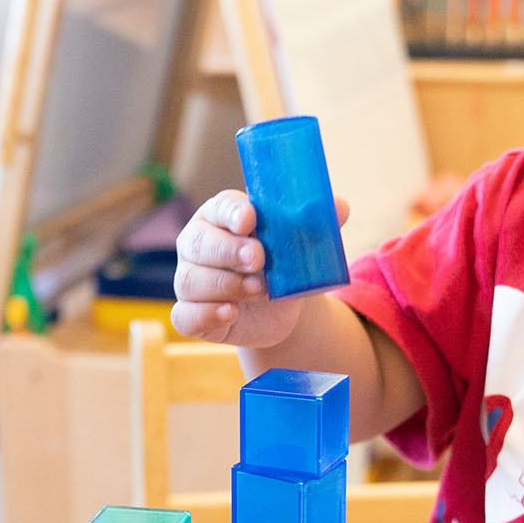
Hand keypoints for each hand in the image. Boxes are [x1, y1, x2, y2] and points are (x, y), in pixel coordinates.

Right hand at [170, 189, 350, 347]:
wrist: (281, 308)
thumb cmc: (285, 263)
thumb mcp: (305, 244)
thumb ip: (319, 224)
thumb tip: (339, 206)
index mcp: (222, 217)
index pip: (220, 207)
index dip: (232, 212)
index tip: (250, 219)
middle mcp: (198, 245)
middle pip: (198, 242)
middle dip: (228, 251)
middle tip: (259, 259)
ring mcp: (190, 280)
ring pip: (190, 280)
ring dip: (225, 285)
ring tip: (259, 290)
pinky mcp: (192, 314)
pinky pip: (184, 316)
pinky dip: (205, 315)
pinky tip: (230, 313)